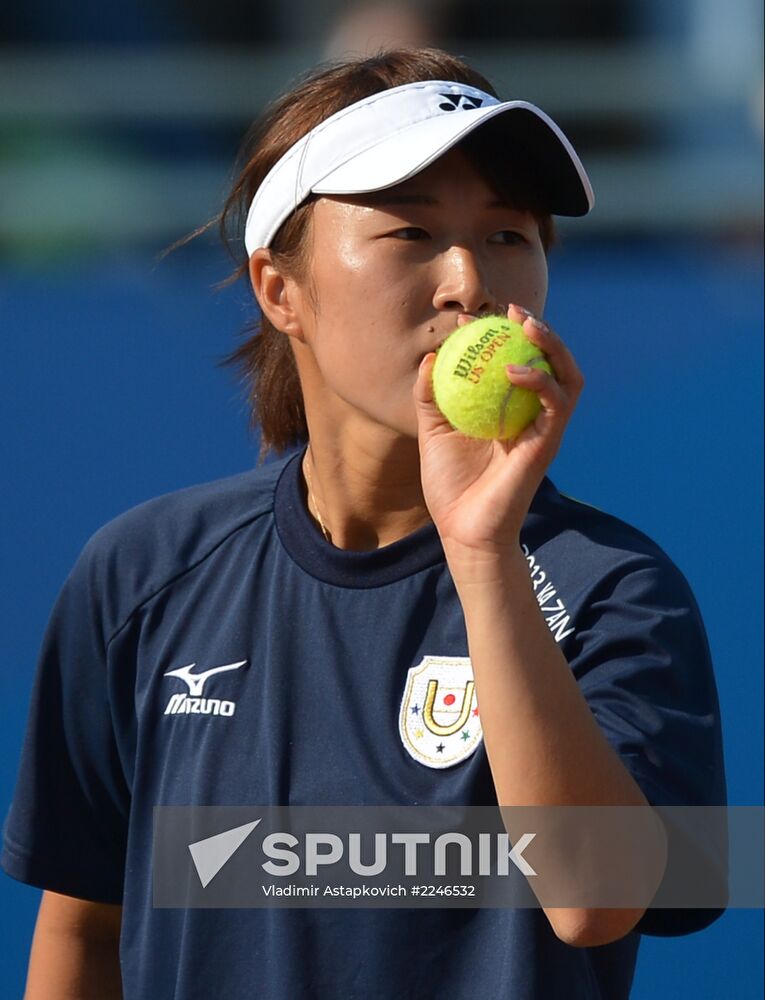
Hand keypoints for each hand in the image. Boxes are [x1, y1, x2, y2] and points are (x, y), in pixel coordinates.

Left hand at [413, 304, 582, 568]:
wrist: (463, 529)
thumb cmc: (449, 485)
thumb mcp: (432, 432)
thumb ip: (430, 396)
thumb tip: (428, 357)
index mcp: (509, 409)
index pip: (515, 361)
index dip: (499, 335)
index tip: (472, 317)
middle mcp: (532, 415)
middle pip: (550, 361)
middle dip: (539, 329)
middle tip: (513, 310)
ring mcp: (544, 428)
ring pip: (566, 376)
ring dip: (553, 346)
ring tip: (529, 325)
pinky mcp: (549, 444)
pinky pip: (556, 404)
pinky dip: (540, 381)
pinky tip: (514, 369)